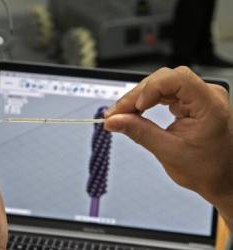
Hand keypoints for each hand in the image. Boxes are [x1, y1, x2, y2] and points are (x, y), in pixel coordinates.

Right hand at [105, 67, 232, 228]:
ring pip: (161, 85)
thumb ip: (139, 133)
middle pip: (164, 80)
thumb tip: (114, 121)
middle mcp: (206, 95)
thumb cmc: (207, 170)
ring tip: (120, 114)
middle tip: (116, 114)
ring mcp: (198, 97)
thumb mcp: (169, 152)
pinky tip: (134, 111)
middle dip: (137, 95)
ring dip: (138, 98)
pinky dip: (147, 102)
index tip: (132, 108)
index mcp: (209, 106)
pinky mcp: (190, 102)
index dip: (150, 89)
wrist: (222, 178)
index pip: (176, 79)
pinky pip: (164, 94)